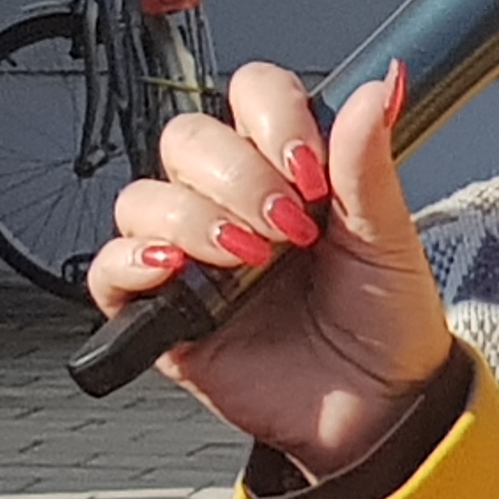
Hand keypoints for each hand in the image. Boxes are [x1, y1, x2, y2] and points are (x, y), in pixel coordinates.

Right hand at [84, 63, 450, 477]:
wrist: (378, 413)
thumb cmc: (385, 326)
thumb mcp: (388, 239)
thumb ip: (368, 164)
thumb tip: (376, 86)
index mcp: (285, 169)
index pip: (250, 96)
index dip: (273, 121)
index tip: (312, 172)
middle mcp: (231, 203)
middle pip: (187, 140)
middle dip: (237, 177)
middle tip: (288, 229)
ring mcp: (191, 256)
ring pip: (143, 197)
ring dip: (194, 220)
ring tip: (249, 262)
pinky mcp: (161, 313)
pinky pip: (110, 271)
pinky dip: (132, 263)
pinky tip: (177, 274)